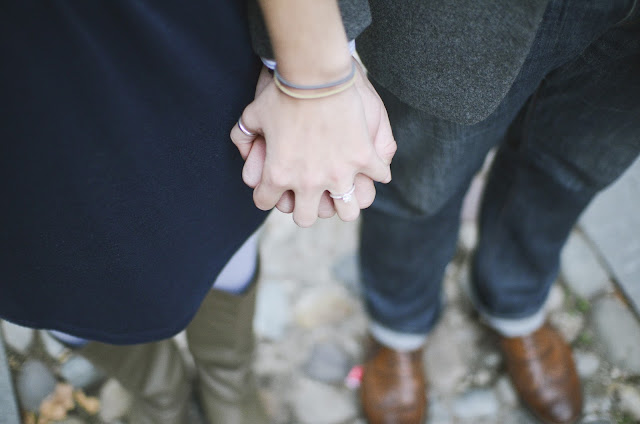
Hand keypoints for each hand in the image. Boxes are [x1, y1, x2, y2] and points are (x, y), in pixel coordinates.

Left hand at [231, 62, 395, 226]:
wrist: (314, 75)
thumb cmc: (281, 92)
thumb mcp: (252, 114)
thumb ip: (243, 135)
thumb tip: (243, 147)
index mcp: (279, 174)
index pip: (266, 203)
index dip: (267, 195)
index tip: (273, 188)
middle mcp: (309, 182)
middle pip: (305, 218)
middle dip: (305, 208)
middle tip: (309, 195)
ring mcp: (339, 173)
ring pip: (346, 212)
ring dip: (343, 202)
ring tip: (343, 190)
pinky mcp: (363, 158)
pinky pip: (378, 176)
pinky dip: (377, 171)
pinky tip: (373, 165)